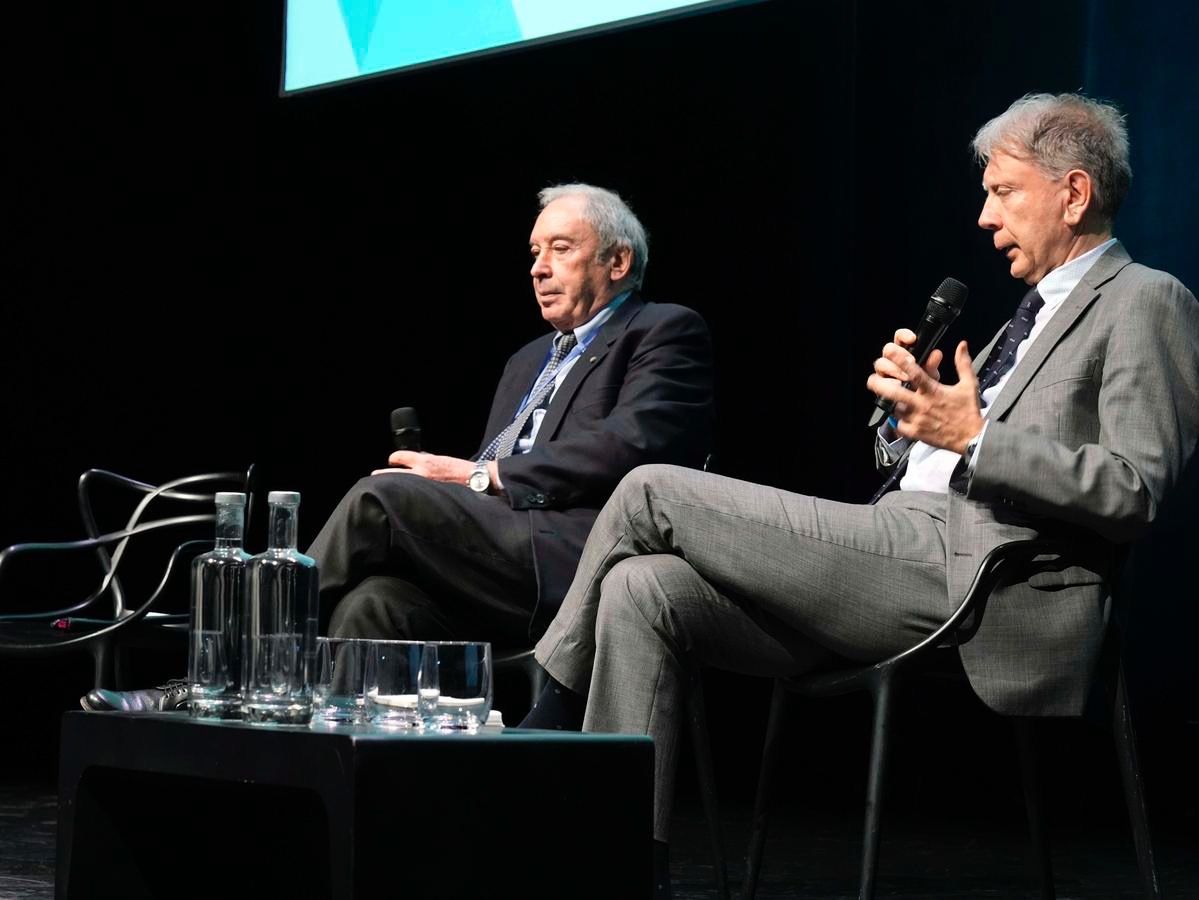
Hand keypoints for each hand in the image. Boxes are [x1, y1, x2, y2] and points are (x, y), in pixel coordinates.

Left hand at [371, 453, 503, 489]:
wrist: (475, 480)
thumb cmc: (459, 469)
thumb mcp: (441, 459)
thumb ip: (427, 460)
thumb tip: (415, 461)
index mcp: (425, 462)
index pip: (400, 457)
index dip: (393, 458)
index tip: (391, 460)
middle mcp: (421, 474)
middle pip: (393, 473)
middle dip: (382, 474)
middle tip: (373, 476)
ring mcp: (423, 486)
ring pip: (400, 485)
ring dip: (391, 486)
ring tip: (381, 489)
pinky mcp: (429, 496)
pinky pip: (412, 496)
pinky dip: (405, 496)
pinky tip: (400, 500)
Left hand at [866, 339, 982, 453]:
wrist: (972, 438)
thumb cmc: (969, 411)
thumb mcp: (969, 384)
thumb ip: (963, 364)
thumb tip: (962, 345)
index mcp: (933, 391)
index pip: (914, 373)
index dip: (900, 360)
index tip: (889, 351)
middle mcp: (921, 404)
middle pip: (893, 392)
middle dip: (879, 384)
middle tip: (873, 379)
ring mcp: (916, 419)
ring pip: (893, 408)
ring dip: (891, 402)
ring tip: (890, 398)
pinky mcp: (914, 433)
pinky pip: (898, 425)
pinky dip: (898, 420)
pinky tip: (902, 416)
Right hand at [871, 328, 942, 385]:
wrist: (916, 408)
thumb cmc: (923, 388)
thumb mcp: (930, 376)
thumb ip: (931, 364)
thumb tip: (936, 354)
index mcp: (903, 353)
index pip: (899, 338)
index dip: (904, 335)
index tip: (913, 339)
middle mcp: (891, 361)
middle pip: (888, 349)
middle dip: (899, 354)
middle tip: (911, 361)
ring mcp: (883, 373)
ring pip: (880, 363)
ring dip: (893, 369)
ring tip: (906, 377)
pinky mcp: (879, 385)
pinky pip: (874, 380)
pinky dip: (885, 383)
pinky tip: (896, 386)